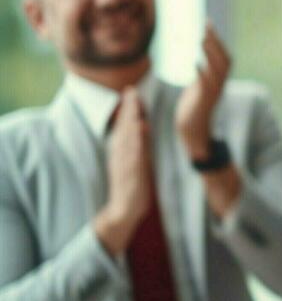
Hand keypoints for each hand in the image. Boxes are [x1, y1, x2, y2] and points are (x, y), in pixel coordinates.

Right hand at [95, 87, 153, 255]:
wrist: (123, 210)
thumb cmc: (130, 184)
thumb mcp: (134, 161)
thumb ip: (137, 144)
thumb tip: (141, 125)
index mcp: (121, 152)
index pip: (124, 126)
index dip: (127, 109)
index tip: (131, 90)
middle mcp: (120, 155)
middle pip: (124, 129)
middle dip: (128, 110)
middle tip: (131, 90)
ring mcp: (124, 165)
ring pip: (127, 141)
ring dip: (130, 123)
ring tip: (134, 106)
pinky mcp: (130, 176)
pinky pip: (134, 157)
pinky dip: (137, 144)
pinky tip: (140, 134)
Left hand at [175, 24, 229, 160]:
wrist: (193, 132)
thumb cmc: (194, 109)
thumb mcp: (198, 88)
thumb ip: (201, 75)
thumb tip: (199, 61)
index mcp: (218, 80)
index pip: (223, 56)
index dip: (217, 40)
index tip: (207, 23)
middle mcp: (219, 84)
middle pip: (224, 60)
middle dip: (216, 42)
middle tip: (206, 25)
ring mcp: (212, 93)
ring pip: (217, 70)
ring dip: (211, 53)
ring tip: (202, 38)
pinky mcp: (203, 101)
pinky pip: (205, 85)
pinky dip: (202, 72)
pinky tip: (195, 62)